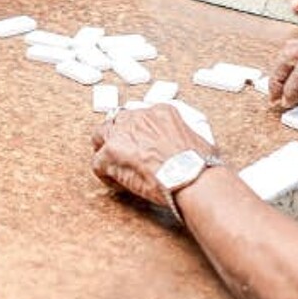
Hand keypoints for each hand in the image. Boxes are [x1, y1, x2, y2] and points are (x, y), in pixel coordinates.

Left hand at [91, 105, 218, 207]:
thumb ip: (185, 137)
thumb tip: (188, 149)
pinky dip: (105, 175)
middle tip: (122, 152)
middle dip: (119, 136)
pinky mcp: (111, 154)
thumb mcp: (198, 138)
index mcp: (161, 112)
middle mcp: (139, 118)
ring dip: (105, 151)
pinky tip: (117, 185)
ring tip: (112, 166)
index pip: (141, 116)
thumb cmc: (199, 164)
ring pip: (101, 136)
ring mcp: (122, 134)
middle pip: (118, 121)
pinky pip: (98, 164)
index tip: (142, 143)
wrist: (191, 177)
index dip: (139, 132)